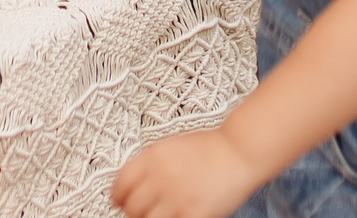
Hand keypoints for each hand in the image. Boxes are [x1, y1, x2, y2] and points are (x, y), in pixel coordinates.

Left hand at [111, 128, 265, 217]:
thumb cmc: (209, 148)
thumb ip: (150, 164)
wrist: (239, 151)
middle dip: (133, 212)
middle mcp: (161, 177)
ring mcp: (176, 197)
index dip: (117, 197)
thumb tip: (131, 184)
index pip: (120, 184)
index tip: (119, 202)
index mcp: (152, 157)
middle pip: (132, 207)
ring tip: (158, 215)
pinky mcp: (193, 214)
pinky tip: (174, 216)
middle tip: (140, 213)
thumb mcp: (171, 145)